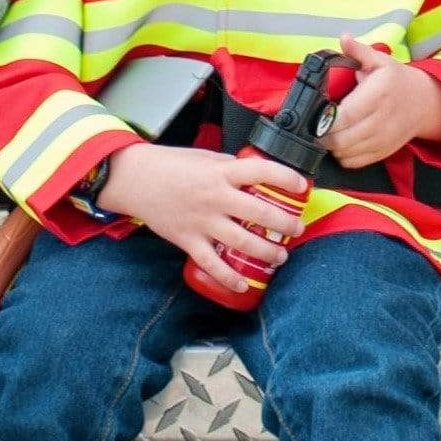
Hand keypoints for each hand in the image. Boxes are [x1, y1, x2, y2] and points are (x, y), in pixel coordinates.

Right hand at [92, 141, 305, 297]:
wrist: (137, 180)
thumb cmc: (172, 165)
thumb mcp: (208, 157)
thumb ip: (232, 168)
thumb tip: (257, 177)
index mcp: (223, 172)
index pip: (263, 172)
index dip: (287, 178)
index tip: (303, 186)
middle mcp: (215, 197)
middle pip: (259, 213)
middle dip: (285, 223)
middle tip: (298, 228)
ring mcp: (202, 221)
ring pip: (241, 242)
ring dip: (266, 252)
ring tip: (281, 256)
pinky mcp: (187, 241)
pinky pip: (212, 264)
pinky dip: (228, 277)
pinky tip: (244, 283)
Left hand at [324, 36, 440, 167]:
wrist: (423, 102)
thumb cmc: (396, 80)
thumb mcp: (380, 60)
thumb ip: (359, 51)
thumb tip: (344, 38)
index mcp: (379, 92)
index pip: (347, 115)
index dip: (326, 121)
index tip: (316, 117)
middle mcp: (383, 118)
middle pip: (342, 139)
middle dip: (323, 137)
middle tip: (316, 127)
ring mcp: (384, 138)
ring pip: (346, 153)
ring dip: (331, 147)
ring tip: (329, 133)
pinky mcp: (383, 152)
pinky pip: (355, 162)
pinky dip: (343, 156)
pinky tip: (343, 142)